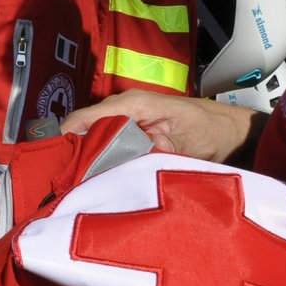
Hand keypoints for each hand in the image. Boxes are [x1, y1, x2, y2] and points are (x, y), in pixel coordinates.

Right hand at [60, 89, 265, 163]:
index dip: (67, 136)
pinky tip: (93, 175)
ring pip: (93, 135)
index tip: (54, 160)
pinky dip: (97, 156)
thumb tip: (133, 155)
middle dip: (71, 149)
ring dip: (83, 155)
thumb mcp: (190, 142)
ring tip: (72, 181)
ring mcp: (127, 118)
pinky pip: (105, 141)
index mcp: (135, 104)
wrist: (231, 130)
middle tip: (61, 178)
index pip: (88, 116)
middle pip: (84, 126)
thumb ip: (162, 147)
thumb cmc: (213, 131)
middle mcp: (125, 107)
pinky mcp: (131, 130)